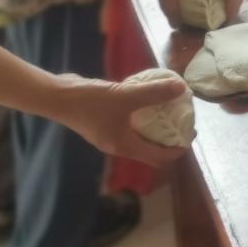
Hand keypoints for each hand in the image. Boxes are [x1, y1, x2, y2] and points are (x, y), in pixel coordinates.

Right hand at [50, 72, 190, 164]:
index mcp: (125, 147)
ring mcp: (110, 134)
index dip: (178, 149)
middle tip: (183, 120)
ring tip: (169, 108)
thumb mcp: (125, 96)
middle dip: (169, 138)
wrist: (57, 97)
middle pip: (151, 149)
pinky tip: (146, 97)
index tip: (190, 134)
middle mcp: (119, 145)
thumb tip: (181, 88)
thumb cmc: (91, 102)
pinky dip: (142, 115)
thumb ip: (153, 92)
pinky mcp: (104, 123)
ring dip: (156, 126)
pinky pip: (130, 123)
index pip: (159, 158)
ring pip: (140, 136)